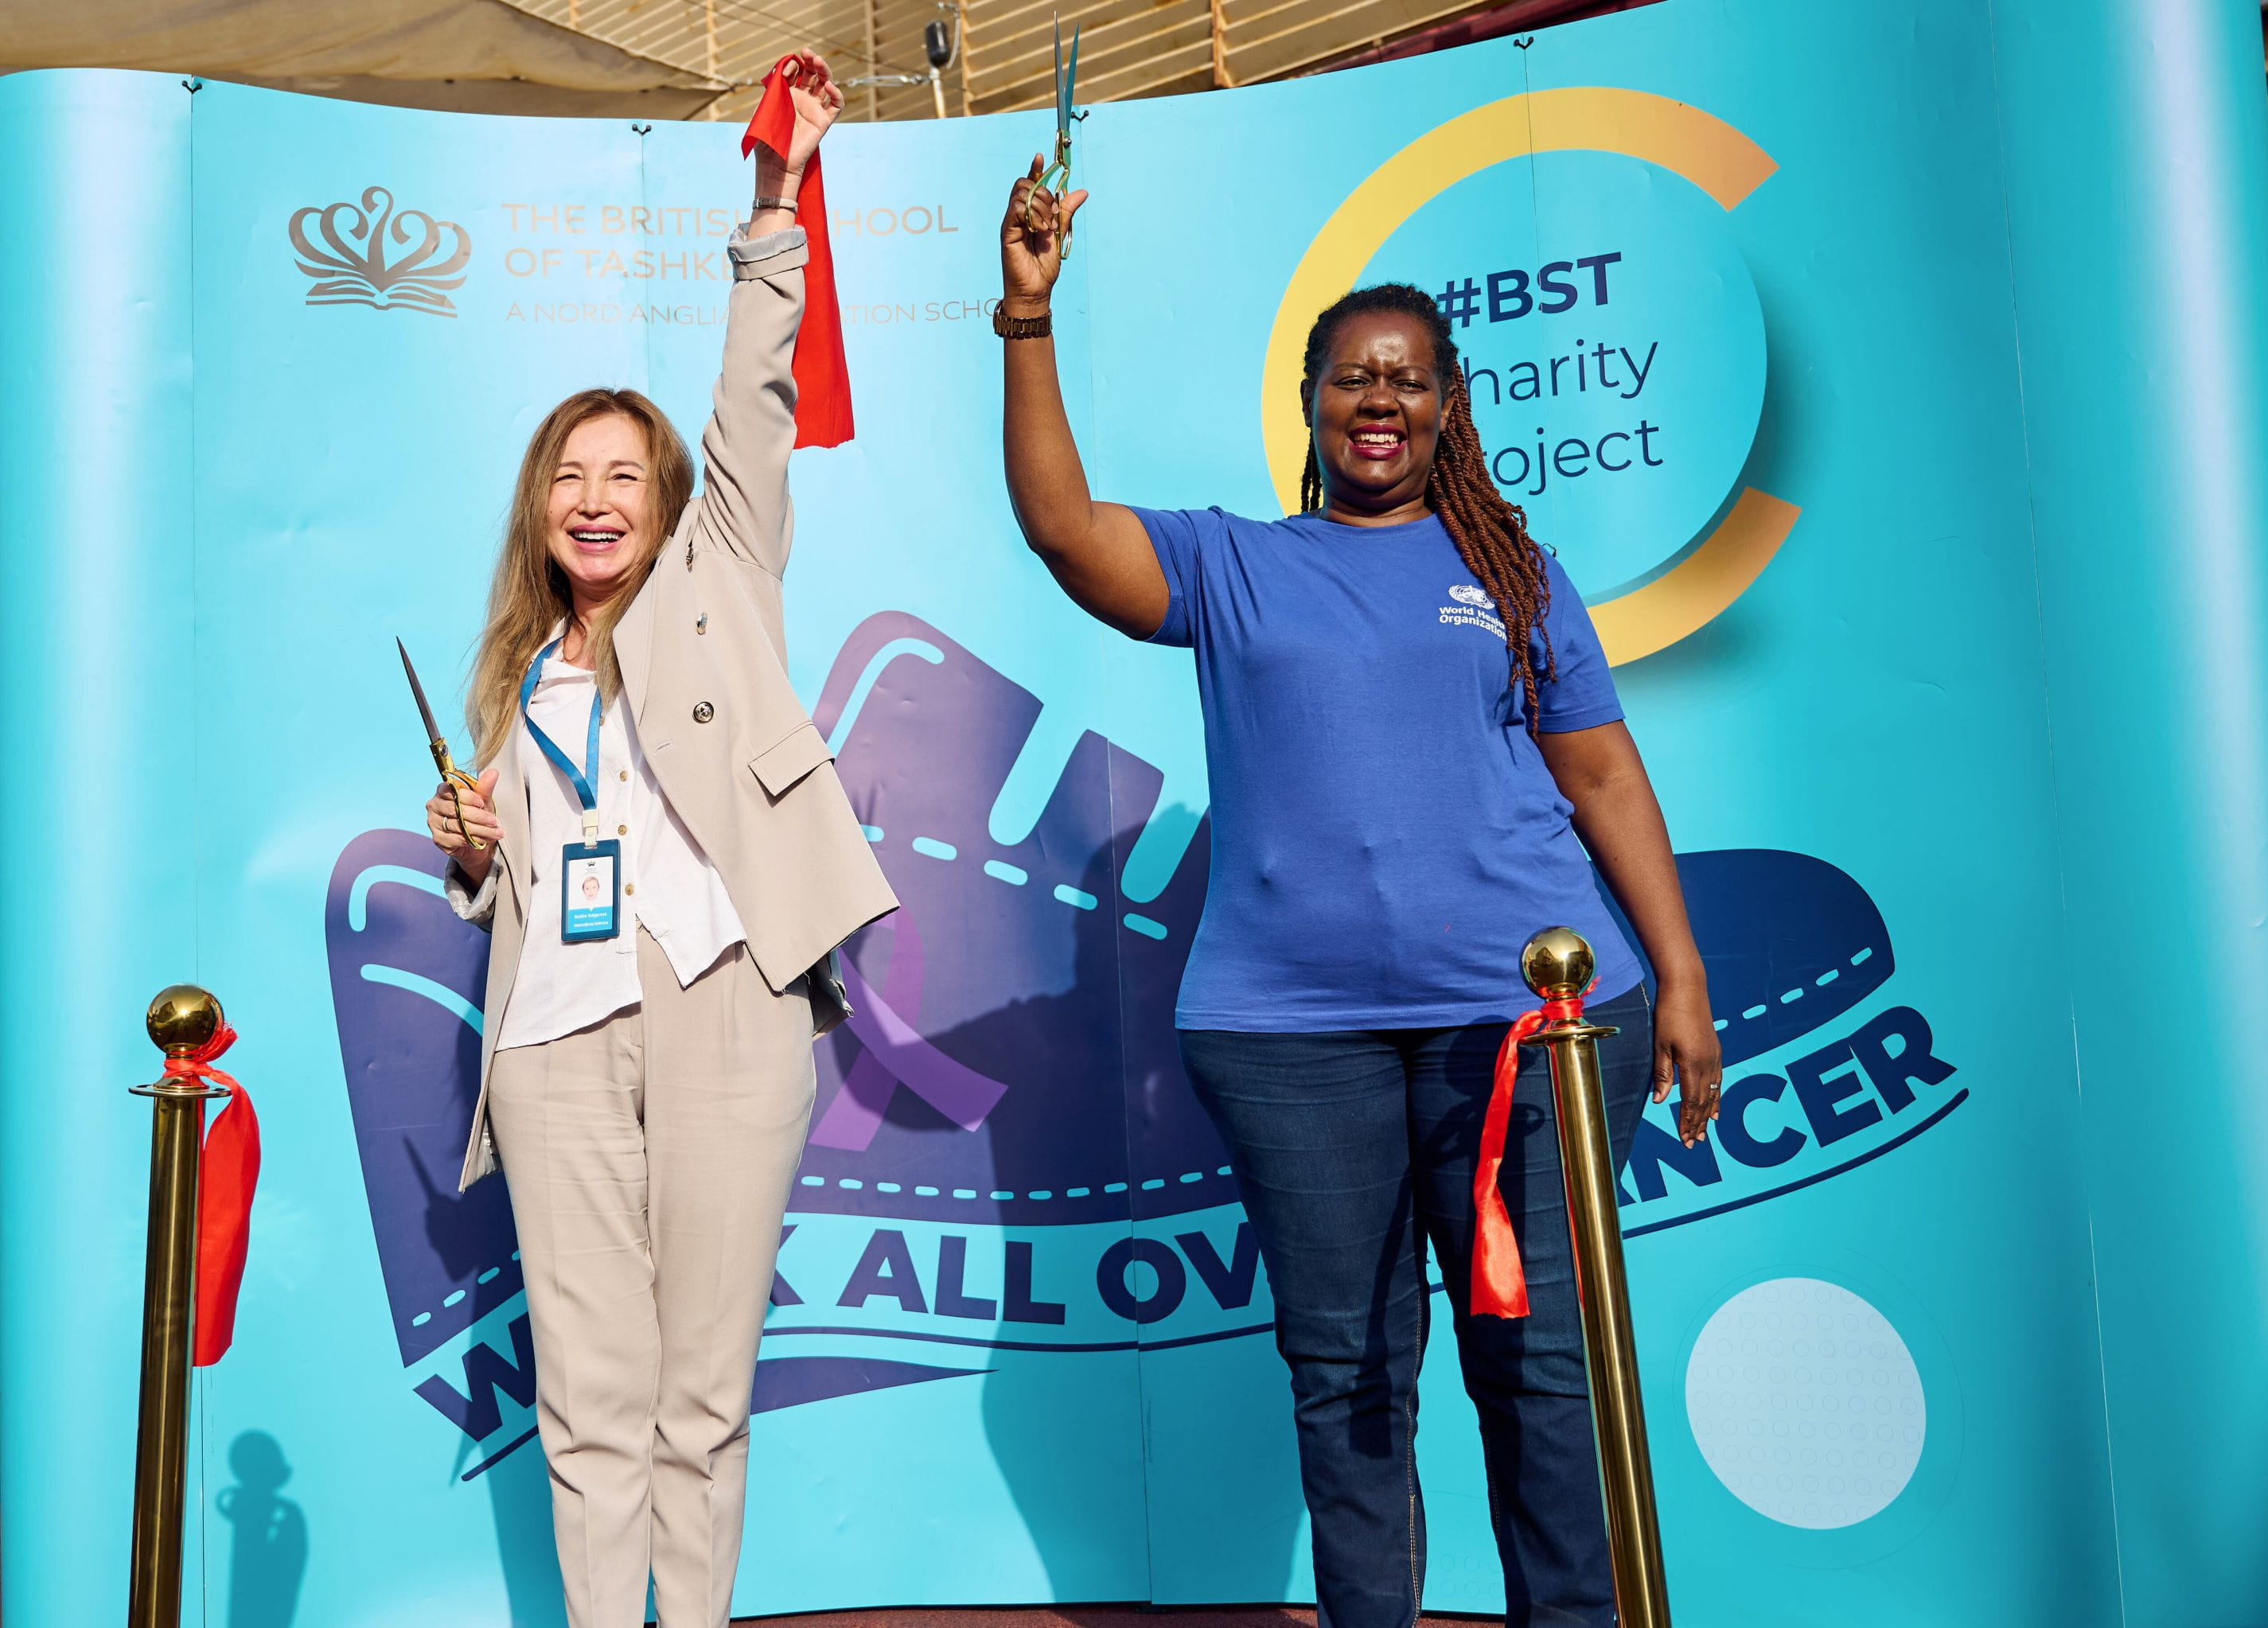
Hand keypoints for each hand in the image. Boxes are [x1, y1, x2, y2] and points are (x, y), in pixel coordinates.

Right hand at [426, 766, 501, 886]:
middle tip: (494, 821)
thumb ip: (485, 788)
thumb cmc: (477, 815)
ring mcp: (434, 823)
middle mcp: (434, 805)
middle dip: (477, 816)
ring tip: (496, 832)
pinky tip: (484, 840)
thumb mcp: (483, 801)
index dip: (467, 797)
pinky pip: (455, 839)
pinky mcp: (438, 839)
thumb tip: (493, 772)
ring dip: (480, 830)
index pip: (450, 790)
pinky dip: (472, 840)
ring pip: (457, 826)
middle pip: (453, 809)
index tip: (481, 803)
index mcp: (443, 791)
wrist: (477, 839)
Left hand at [757, 51, 844, 190]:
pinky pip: (836, 105)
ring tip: (818, 61)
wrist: (775, 163)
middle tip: (807, 52)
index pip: (795, 72)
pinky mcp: (823, 122)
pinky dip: (836, 93)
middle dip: (811, 60)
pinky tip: (828, 85)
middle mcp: (802, 100)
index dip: (792, 65)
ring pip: (825, 83)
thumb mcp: (764, 109)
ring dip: (824, 70)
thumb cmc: (766, 139)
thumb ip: (772, 90)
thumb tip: (782, 73)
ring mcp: (814, 110)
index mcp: (787, 95)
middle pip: (812, 74)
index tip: (786, 69)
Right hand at [1001, 156, 1086, 311]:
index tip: (1041, 157)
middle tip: (1053, 215)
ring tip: (1048, 226)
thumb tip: (1082, 192)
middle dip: (1044, 192)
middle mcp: (1018, 215)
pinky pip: (1016, 209)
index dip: (1035, 169)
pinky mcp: (1007, 231)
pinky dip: (1032, 215)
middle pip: (1025, 184)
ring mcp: (1011, 222)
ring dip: (1041, 206)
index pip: (1030, 183)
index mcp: (1031, 214)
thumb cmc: (1044, 267)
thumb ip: (1066, 212)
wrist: (1035, 290)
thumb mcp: (1060, 234)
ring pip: (1021, 194)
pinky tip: (1041, 230)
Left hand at [1651, 977, 1722, 1146]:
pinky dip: (1716, 1098)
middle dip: (1697, 1124)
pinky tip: (1714, 1108)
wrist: (1688, 988)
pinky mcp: (1715, 1051)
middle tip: (1693, 1144)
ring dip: (1707, 1115)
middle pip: (1704, 1102)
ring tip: (1704, 1132)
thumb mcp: (1660, 1045)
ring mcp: (1715, 1057)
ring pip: (1713, 1094)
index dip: (1687, 1121)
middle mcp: (1709, 1063)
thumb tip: (1661, 1102)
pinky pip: (1718, 1081)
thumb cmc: (1669, 1014)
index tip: (1683, 1138)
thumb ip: (1662, 1074)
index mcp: (1694, 1063)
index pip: (1691, 1101)